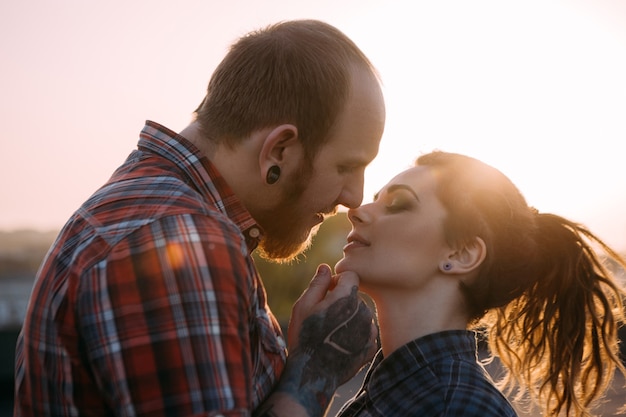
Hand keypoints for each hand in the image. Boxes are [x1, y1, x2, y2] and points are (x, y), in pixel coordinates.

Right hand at [274, 264, 377, 415]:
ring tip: (330, 332)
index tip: (326, 292)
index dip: (337, 281)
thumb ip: (318, 283)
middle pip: (355, 296)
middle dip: (342, 300)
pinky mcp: (371, 346)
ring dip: (348, 317)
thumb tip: (326, 266)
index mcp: (346, 297)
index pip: (351, 276)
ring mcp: (369, 330)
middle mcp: (363, 311)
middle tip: (324, 317)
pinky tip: (339, 343)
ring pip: (360, 313)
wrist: (312, 374)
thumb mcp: (303, 306)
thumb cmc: (304, 336)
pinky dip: (355, 333)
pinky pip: (365, 331)